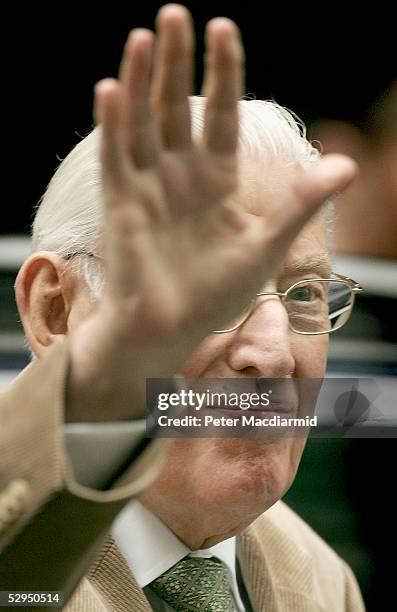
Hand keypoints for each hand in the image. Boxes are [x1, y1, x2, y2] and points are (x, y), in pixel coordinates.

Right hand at [67, 4, 355, 421]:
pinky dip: (112, 125)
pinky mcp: (119, 202)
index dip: (222, 73)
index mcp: (216, 180)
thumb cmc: (216, 294)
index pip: (219, 115)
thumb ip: (300, 202)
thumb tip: (347, 163)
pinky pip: (114, 157)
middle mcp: (180, 174)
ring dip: (141, 80)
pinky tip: (111, 89)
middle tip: (177, 13)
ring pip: (142, 122)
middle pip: (176, 107)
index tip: (224, 28)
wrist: (171, 329)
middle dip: (178, 62)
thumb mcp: (267, 244)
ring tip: (146, 36)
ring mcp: (147, 185)